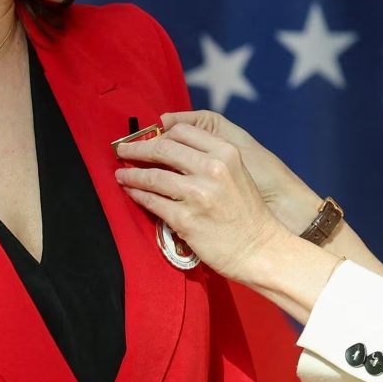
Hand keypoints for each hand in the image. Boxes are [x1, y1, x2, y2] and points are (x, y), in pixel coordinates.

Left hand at [115, 117, 297, 279]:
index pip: (182, 132)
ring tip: (121, 174)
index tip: (146, 139)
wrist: (261, 250)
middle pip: (163, 149)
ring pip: (152, 176)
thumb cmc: (248, 214)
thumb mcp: (236, 174)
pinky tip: (131, 192)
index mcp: (225, 153)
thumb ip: (209, 158)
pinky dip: (137, 195)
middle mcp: (212, 169)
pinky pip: (152, 202)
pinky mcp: (186, 220)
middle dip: (137, 148)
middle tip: (122, 150)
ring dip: (131, 174)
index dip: (159, 134)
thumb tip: (171, 150)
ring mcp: (198, 195)